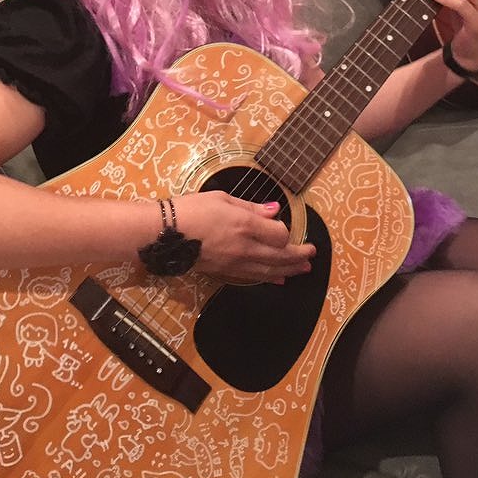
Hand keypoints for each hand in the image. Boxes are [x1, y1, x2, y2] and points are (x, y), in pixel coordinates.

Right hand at [173, 191, 314, 283]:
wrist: (164, 233)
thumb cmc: (192, 209)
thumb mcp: (222, 198)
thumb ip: (251, 207)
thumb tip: (275, 211)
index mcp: (245, 225)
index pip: (280, 234)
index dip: (287, 231)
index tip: (281, 223)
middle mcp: (245, 248)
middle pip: (280, 256)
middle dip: (299, 256)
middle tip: (312, 255)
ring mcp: (235, 263)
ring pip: (270, 270)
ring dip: (290, 270)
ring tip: (304, 270)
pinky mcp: (226, 272)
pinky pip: (254, 277)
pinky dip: (270, 277)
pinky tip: (279, 279)